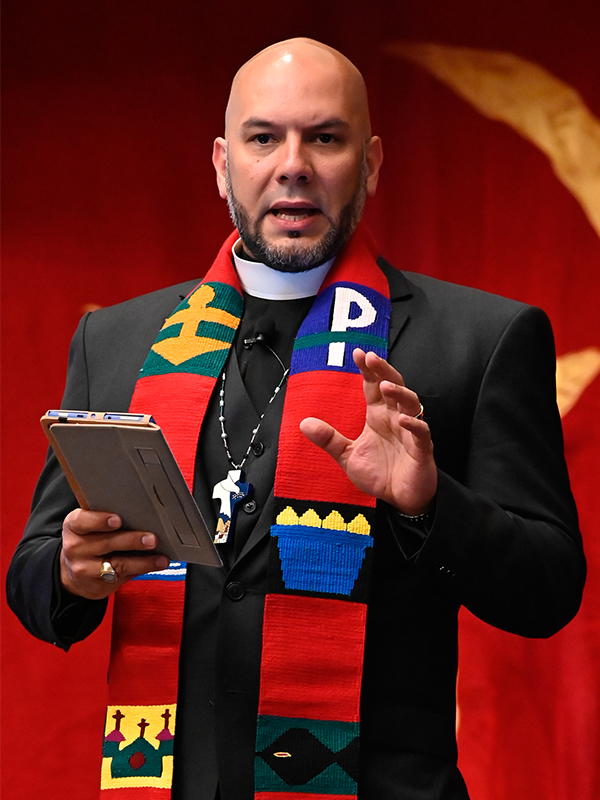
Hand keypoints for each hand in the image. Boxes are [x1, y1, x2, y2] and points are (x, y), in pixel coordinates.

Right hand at [60, 509, 169, 598]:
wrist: (74, 573)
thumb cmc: (90, 540)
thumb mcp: (89, 526)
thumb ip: (106, 518)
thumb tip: (143, 513)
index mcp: (73, 526)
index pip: (82, 521)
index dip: (100, 520)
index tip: (118, 520)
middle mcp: (75, 548)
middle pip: (106, 543)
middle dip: (131, 541)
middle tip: (152, 539)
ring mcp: (85, 568)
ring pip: (117, 564)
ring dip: (143, 561)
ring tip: (161, 558)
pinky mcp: (97, 585)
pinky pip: (123, 576)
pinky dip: (142, 570)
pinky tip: (156, 565)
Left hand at [299, 349, 436, 514]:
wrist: (400, 500)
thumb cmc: (380, 474)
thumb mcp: (348, 456)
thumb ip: (329, 439)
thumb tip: (303, 423)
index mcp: (379, 416)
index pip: (373, 387)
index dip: (368, 370)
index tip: (358, 354)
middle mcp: (396, 419)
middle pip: (394, 387)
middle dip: (384, 371)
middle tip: (372, 358)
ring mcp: (410, 433)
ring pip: (411, 405)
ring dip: (399, 393)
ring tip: (385, 385)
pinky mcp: (421, 450)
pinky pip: (421, 434)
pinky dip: (415, 425)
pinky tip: (404, 420)